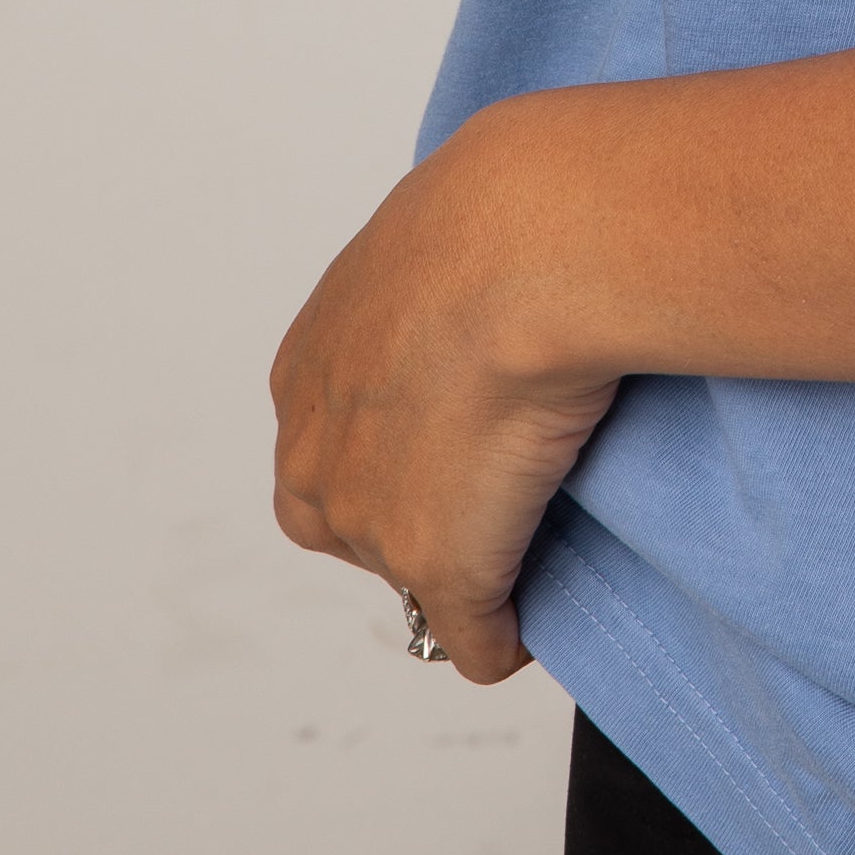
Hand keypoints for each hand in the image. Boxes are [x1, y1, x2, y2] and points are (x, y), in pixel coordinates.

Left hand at [268, 110, 617, 684]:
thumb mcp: (441, 236)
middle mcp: (316, 450)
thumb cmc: (504, 213)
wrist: (526, 243)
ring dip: (469, 568)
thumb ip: (438, 280)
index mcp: (307, 369)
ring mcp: (372, 520)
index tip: (468, 429)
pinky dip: (507, 637)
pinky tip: (546, 605)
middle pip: (358, 524)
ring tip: (536, 525)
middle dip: (421, 517)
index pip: (334, 447)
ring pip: (415, 576)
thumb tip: (487, 273)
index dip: (405, 449)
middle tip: (500, 480)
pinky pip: (474, 641)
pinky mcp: (440, 569)